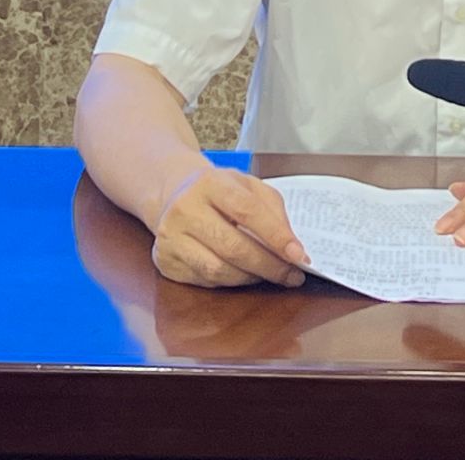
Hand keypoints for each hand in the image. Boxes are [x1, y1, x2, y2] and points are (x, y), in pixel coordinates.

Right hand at [150, 165, 310, 288]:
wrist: (174, 195)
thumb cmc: (219, 192)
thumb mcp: (248, 186)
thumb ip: (272, 210)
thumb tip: (292, 247)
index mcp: (210, 183)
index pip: (247, 210)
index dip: (276, 235)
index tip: (299, 255)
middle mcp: (185, 209)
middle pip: (233, 246)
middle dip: (269, 265)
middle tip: (292, 275)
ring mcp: (171, 237)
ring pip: (219, 270)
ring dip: (251, 277)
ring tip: (270, 275)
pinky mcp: (165, 261)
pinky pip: (205, 281)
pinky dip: (231, 282)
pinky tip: (243, 275)